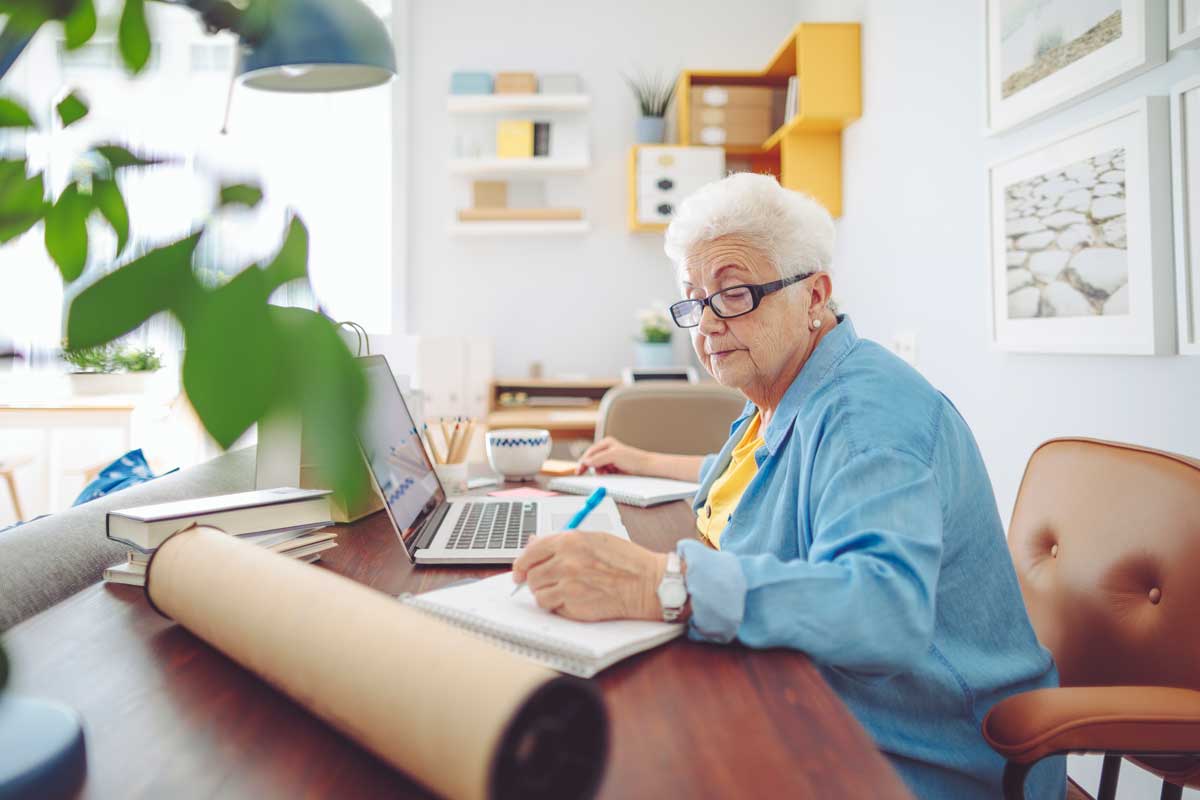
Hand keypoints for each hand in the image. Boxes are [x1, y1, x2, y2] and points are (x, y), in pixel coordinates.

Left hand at [512, 532, 665, 621]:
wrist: (646, 583)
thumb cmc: (625, 560)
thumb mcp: (593, 539)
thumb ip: (562, 542)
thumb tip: (533, 544)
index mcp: (569, 540)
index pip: (530, 552)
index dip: (521, 563)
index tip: (519, 571)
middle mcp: (566, 562)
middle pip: (531, 575)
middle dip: (536, 580)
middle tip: (547, 582)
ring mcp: (569, 585)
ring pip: (539, 594)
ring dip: (547, 594)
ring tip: (565, 591)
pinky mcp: (574, 606)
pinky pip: (553, 608)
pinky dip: (559, 606)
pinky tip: (575, 599)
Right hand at [577, 437, 649, 474]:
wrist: (646, 468)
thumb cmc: (634, 459)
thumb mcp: (614, 455)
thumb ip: (599, 458)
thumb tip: (587, 461)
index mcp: (606, 443)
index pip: (590, 452)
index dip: (583, 461)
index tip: (579, 470)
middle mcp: (606, 450)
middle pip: (591, 460)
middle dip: (592, 467)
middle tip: (584, 473)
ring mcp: (609, 459)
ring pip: (596, 467)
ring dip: (600, 471)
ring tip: (609, 472)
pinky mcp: (612, 468)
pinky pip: (603, 472)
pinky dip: (605, 475)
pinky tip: (612, 474)